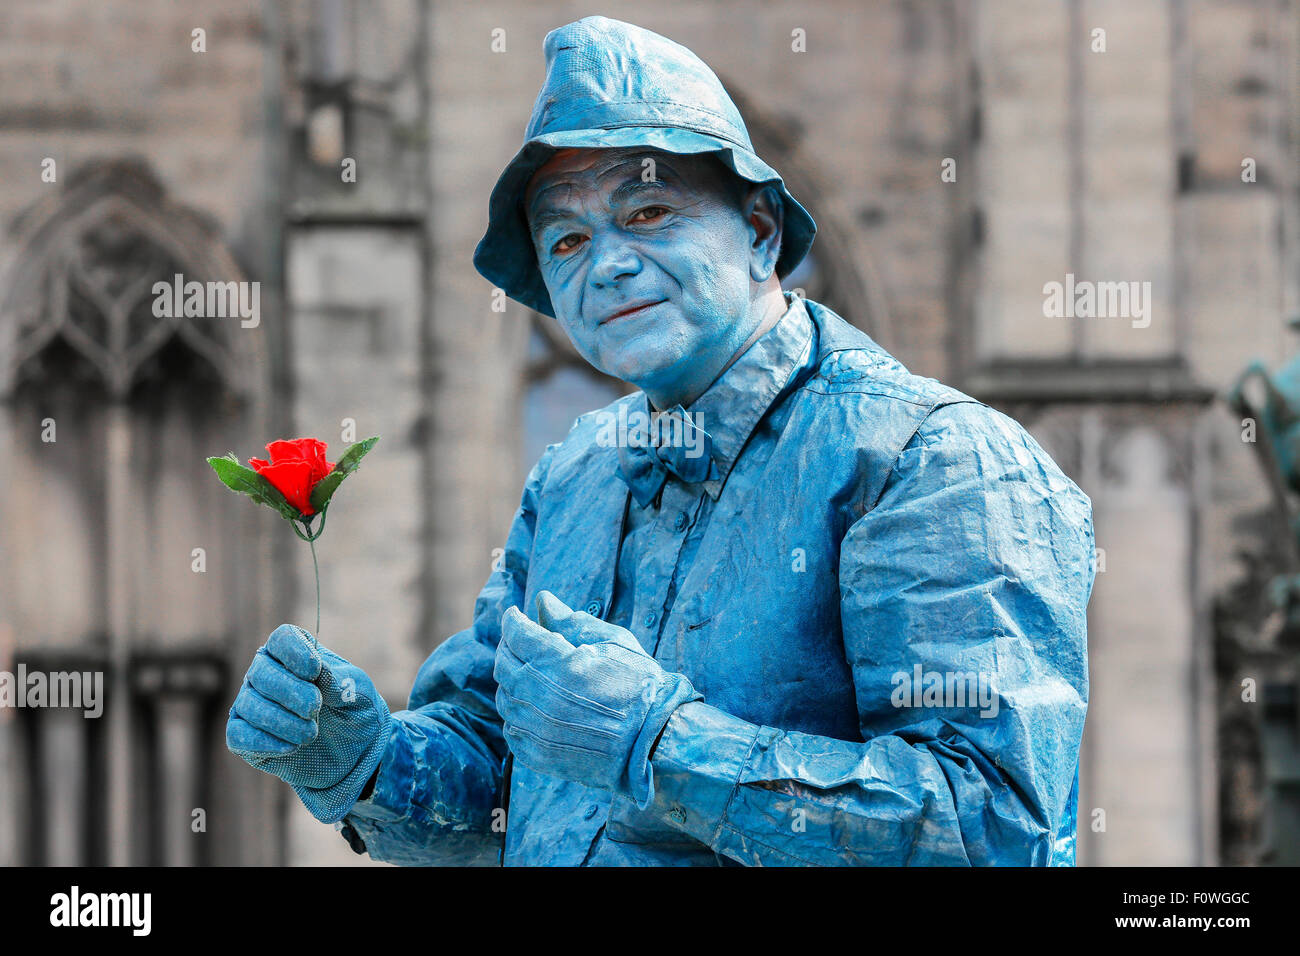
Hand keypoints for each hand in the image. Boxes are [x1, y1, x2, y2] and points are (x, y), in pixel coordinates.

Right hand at [226, 624, 391, 823]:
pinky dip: (265, 742)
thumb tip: (319, 673)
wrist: (355, 752)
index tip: (315, 671)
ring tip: (310, 733)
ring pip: (249, 705)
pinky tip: (291, 747)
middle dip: (291, 692)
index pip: (282, 639)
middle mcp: (267, 673)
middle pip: (261, 671)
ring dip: (282, 722)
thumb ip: (339, 680)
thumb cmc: (355, 711)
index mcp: (296, 653)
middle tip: (315, 707)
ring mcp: (252, 704)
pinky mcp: (244, 736)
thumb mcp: (357, 692)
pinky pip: (238, 734)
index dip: (295, 653)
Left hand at [494, 591, 699, 808]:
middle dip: (509, 647)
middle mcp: (541, 697)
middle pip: (504, 664)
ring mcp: (538, 730)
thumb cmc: (641, 686)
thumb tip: (542, 600)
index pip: (518, 634)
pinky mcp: (540, 755)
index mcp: (559, 664)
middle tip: (520, 641)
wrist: (657, 740)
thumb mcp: (613, 643)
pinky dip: (517, 714)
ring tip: (529, 673)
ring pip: (505, 698)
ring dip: (511, 680)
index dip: (514, 621)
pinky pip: (512, 730)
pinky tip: (534, 707)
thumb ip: (573, 621)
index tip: (516, 616)